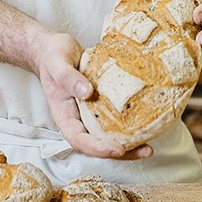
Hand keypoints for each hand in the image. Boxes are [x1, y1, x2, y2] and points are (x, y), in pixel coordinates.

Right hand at [33, 31, 152, 160]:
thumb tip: (87, 92)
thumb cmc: (53, 57)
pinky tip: (146, 124)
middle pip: (97, 145)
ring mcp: (90, 114)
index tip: (117, 149)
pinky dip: (129, 125)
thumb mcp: (57, 63)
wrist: (54, 49)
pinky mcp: (101, 105)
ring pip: (108, 136)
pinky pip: (114, 120)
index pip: (79, 140)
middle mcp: (78, 120)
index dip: (98, 149)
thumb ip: (68, 78)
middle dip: (121, 152)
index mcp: (64, 116)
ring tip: (149, 146)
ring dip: (128, 144)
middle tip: (144, 150)